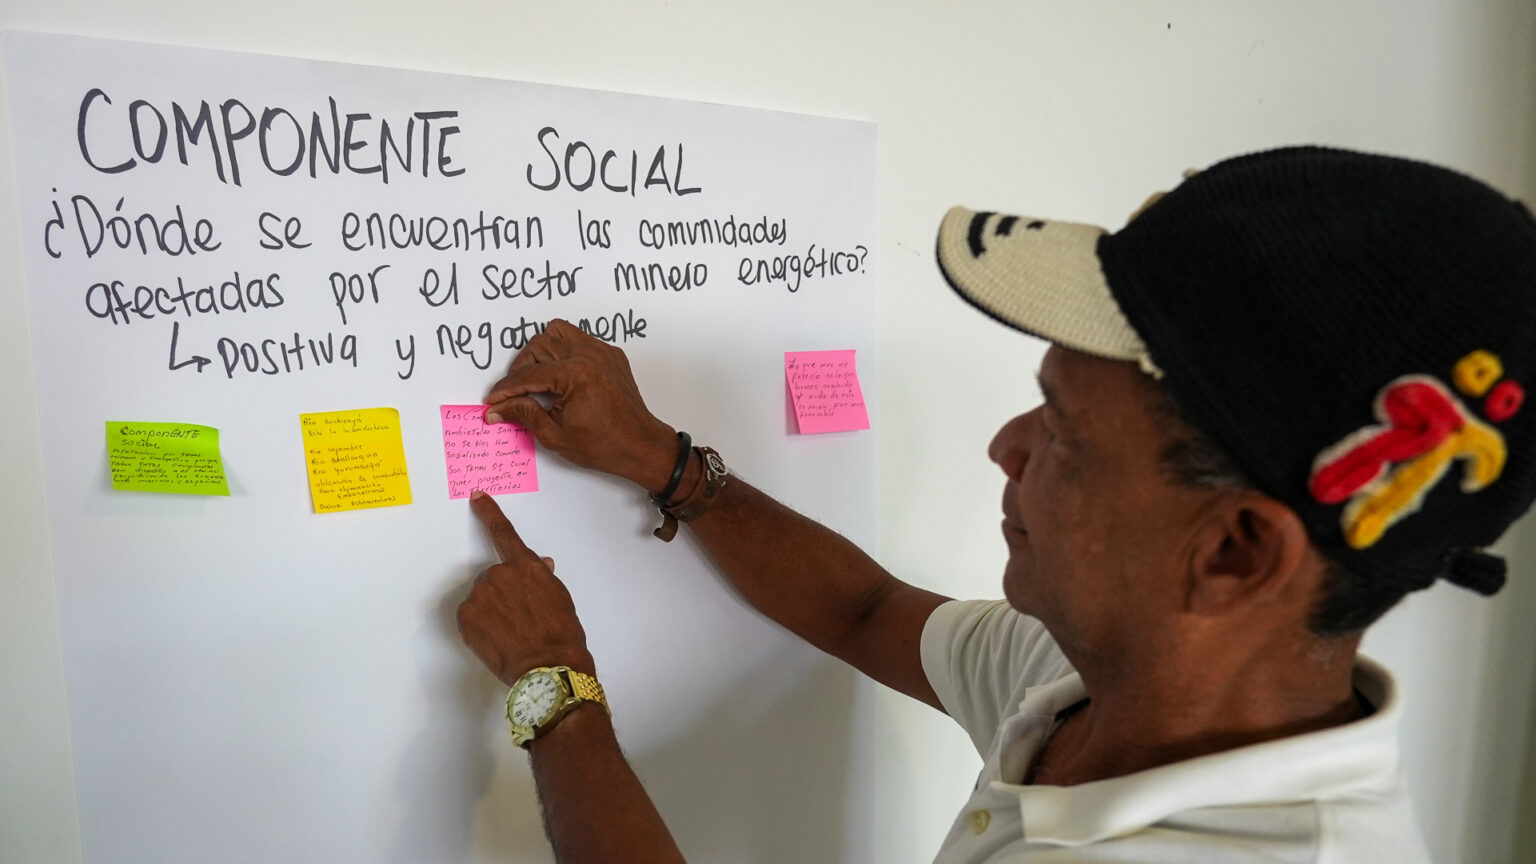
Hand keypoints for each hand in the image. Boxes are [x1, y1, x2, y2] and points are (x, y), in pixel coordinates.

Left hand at [457, 491, 594, 686]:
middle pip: (493, 576)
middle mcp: (499, 574)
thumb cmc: (561, 632)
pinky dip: (480, 626)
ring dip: (491, 610)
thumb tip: (539, 566)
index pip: (503, 533)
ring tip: (511, 632)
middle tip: (519, 616)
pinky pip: (471, 616)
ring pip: (481, 598)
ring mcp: (480, 595)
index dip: (489, 512)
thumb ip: (542, 577)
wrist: (548, 664)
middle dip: (502, 592)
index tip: (477, 497)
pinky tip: (498, 639)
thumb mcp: (558, 597)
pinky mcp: (466, 616)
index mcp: (525, 565)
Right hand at [483, 319, 677, 491]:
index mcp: (576, 374)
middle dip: (521, 368)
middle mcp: (590, 355)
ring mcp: (602, 352)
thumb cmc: (605, 444)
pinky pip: (578, 339)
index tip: (494, 399)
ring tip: (534, 377)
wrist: (640, 445)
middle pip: (539, 345)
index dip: (506, 389)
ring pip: (558, 332)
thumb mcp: (555, 434)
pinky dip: (563, 351)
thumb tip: (498, 409)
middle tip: (514, 392)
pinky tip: (558, 374)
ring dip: (541, 351)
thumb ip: (524, 414)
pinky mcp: (610, 354)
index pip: (529, 374)